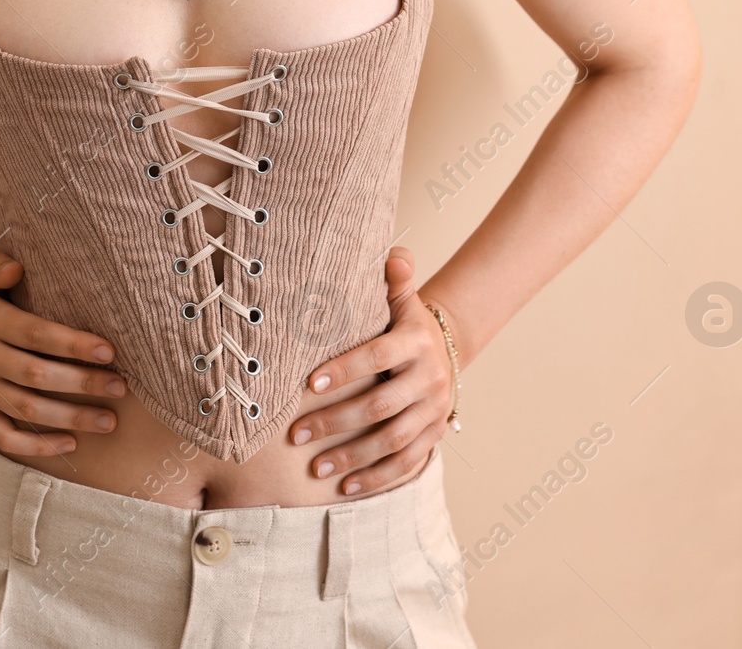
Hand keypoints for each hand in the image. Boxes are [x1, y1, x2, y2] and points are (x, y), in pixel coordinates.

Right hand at [0, 251, 126, 457]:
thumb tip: (17, 267)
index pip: (35, 334)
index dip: (72, 343)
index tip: (108, 351)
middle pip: (36, 376)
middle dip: (82, 384)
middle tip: (119, 388)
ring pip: (27, 410)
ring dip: (71, 419)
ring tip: (108, 421)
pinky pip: (5, 437)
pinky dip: (37, 446)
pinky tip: (70, 444)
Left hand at [289, 246, 455, 494]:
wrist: (444, 346)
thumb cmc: (404, 321)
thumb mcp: (402, 297)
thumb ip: (394, 278)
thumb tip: (393, 255)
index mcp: (416, 342)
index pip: (377, 357)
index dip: (344, 369)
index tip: (308, 383)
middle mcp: (430, 378)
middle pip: (381, 405)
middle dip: (336, 421)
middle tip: (296, 434)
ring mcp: (435, 410)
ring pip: (394, 440)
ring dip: (353, 457)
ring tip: (316, 466)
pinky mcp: (435, 434)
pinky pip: (408, 462)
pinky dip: (378, 476)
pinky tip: (347, 487)